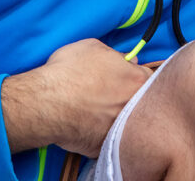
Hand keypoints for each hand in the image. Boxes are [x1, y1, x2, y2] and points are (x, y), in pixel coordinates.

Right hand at [1, 38, 152, 156]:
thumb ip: (116, 55)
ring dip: (116, 116)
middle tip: (110, 94)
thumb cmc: (69, 71)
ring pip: (127, 122)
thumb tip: (125, 60)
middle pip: (141, 101)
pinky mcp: (105, 146)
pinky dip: (102, 133)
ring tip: (97, 110)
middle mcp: (134, 105)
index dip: (135, 77)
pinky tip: (89, 124)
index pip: (148, 77)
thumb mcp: (94, 47)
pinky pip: (109, 139)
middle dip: (129, 97)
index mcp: (136, 80)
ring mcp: (121, 129)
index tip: (125, 78)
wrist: (46, 103)